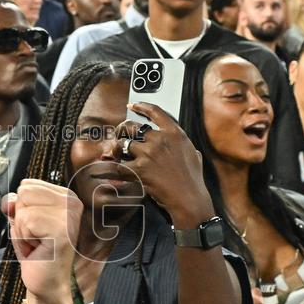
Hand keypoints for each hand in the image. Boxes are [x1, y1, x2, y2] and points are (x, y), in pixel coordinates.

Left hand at [3, 179, 81, 303]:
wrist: (47, 283)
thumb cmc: (36, 252)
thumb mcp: (22, 221)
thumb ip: (15, 204)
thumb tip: (9, 200)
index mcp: (66, 196)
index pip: (27, 184)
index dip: (23, 208)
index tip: (36, 227)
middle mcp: (72, 202)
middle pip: (24, 193)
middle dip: (21, 218)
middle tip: (36, 237)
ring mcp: (69, 215)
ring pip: (23, 209)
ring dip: (22, 230)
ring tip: (37, 243)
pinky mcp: (61, 230)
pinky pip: (25, 222)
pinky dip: (23, 239)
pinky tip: (37, 249)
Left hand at [116, 102, 213, 227]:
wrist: (189, 198)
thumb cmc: (193, 180)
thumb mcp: (193, 154)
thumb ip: (184, 144)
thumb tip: (181, 142)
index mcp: (175, 133)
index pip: (155, 112)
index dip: (141, 106)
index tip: (133, 106)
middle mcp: (160, 140)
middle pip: (133, 126)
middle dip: (123, 129)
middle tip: (120, 133)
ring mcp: (148, 154)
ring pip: (122, 143)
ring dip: (117, 148)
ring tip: (115, 152)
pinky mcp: (139, 169)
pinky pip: (119, 164)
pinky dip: (113, 167)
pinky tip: (110, 168)